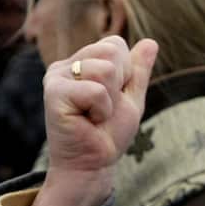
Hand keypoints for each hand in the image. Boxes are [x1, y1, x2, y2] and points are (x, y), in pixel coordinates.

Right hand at [29, 36, 157, 205]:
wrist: (93, 164)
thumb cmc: (109, 134)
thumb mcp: (131, 98)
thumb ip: (138, 71)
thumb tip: (151, 42)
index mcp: (81, 62)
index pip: (114, 43)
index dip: (125, 73)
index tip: (111, 97)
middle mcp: (65, 65)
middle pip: (111, 50)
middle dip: (118, 83)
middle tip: (102, 108)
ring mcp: (56, 77)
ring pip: (105, 69)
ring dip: (110, 100)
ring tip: (94, 115)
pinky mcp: (53, 93)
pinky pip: (96, 91)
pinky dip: (101, 110)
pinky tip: (87, 122)